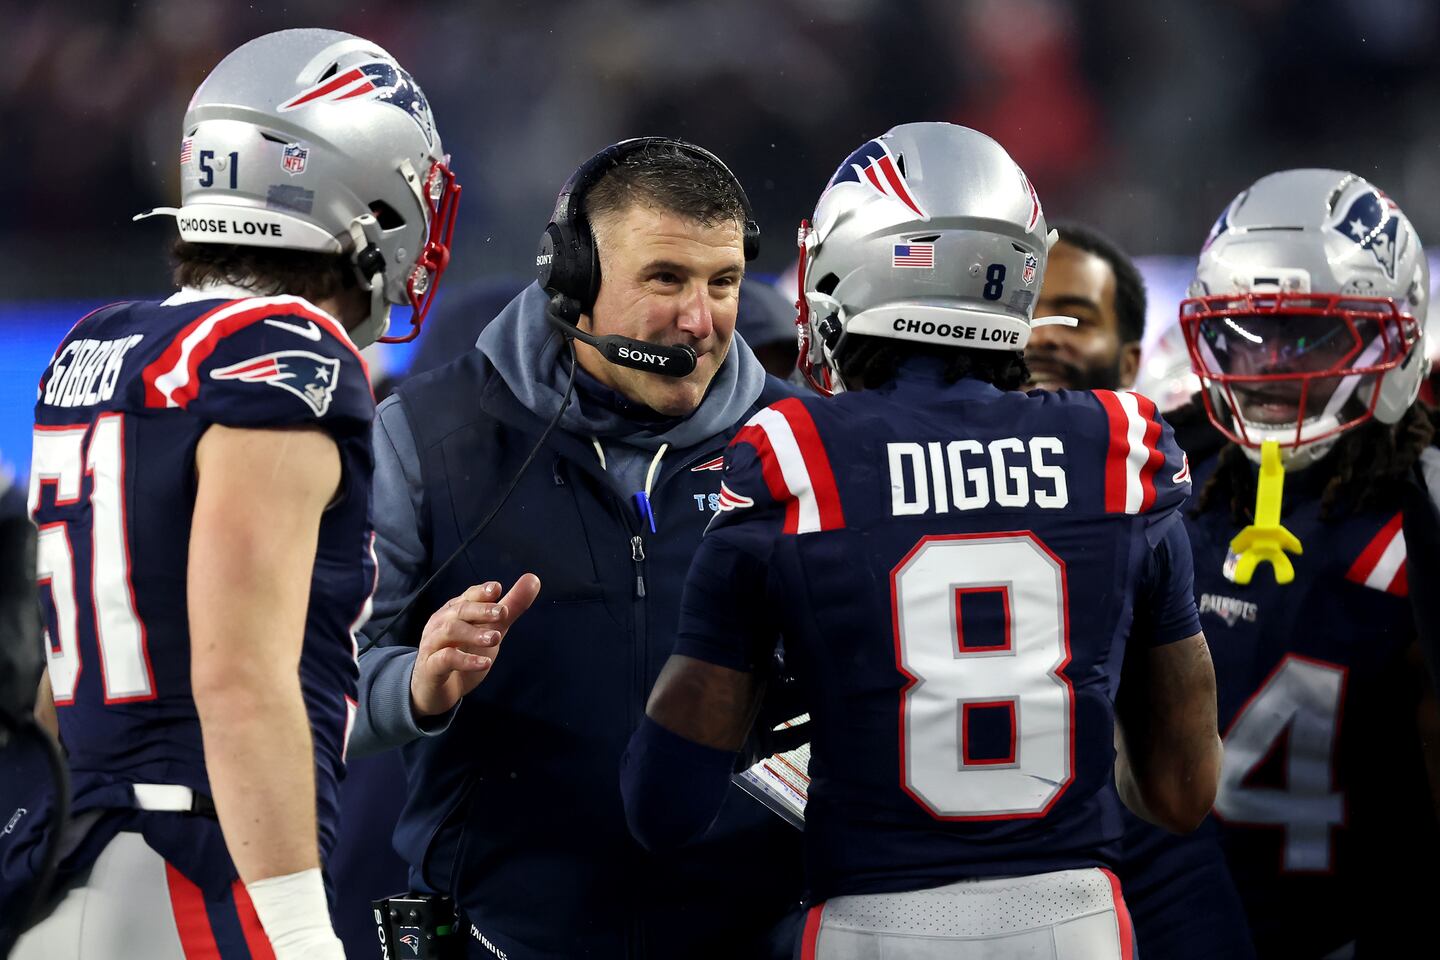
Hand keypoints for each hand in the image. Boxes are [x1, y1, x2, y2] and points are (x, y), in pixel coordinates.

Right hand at [409, 574, 540, 719]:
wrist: (437, 689)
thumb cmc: (464, 652)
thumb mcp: (492, 629)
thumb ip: (511, 607)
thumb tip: (533, 579)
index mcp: (455, 611)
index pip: (468, 596)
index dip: (481, 592)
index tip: (498, 589)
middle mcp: (441, 623)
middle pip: (459, 611)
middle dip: (481, 610)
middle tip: (503, 613)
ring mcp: (433, 644)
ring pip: (450, 631)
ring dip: (473, 633)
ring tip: (496, 638)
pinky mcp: (431, 667)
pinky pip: (445, 659)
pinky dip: (465, 661)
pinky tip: (484, 664)